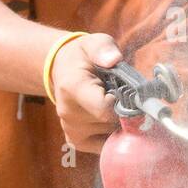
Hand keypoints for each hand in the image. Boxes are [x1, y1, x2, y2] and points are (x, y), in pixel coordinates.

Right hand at [49, 32, 122, 152]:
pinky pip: (105, 144)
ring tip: (111, 103)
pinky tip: (109, 118)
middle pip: (111, 122)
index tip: (125, 92)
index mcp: (73, 88)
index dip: (123, 103)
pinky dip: (113, 133)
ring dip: (119, 121)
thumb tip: (113, 59)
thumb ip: (103, 48)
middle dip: (124, 111)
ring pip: (111, 133)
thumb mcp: (93, 43)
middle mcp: (68, 113)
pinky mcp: (75, 142)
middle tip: (122, 95)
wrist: (62, 70)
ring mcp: (71, 130)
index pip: (104, 109)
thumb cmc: (83, 57)